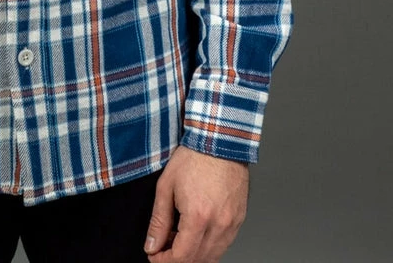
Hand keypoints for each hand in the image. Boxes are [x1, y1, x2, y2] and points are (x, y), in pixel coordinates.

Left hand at [144, 145, 248, 262]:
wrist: (219, 141)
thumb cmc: (193, 158)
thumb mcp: (166, 186)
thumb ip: (158, 221)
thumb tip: (152, 245)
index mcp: (198, 217)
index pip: (182, 257)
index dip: (164, 261)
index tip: (155, 255)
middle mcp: (219, 224)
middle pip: (198, 260)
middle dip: (177, 259)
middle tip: (163, 246)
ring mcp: (232, 223)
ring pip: (213, 256)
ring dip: (194, 255)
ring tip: (179, 237)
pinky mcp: (240, 219)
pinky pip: (224, 244)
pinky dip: (209, 247)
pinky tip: (197, 233)